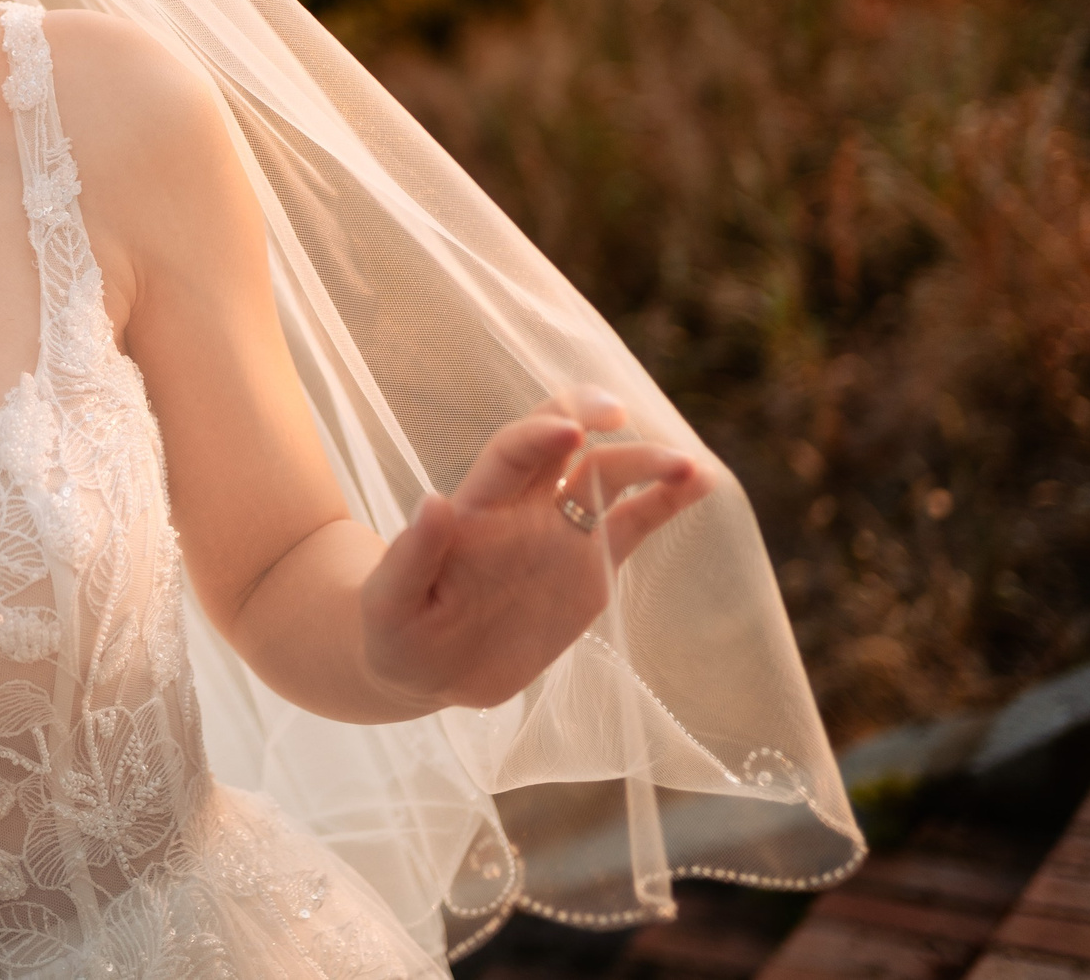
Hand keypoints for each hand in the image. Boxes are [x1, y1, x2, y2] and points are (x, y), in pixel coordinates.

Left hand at [359, 387, 711, 713]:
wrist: (421, 668)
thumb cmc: (394, 628)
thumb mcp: (388, 602)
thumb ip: (411, 556)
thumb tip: (433, 502)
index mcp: (476, 510)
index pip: (511, 454)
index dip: (539, 437)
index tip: (571, 431)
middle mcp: (523, 510)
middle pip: (566, 446)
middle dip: (595, 422)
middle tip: (628, 422)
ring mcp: (560, 535)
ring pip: (608, 479)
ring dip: (648, 464)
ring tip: (692, 467)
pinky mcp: (589, 571)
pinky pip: (633, 526)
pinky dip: (666, 503)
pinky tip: (700, 484)